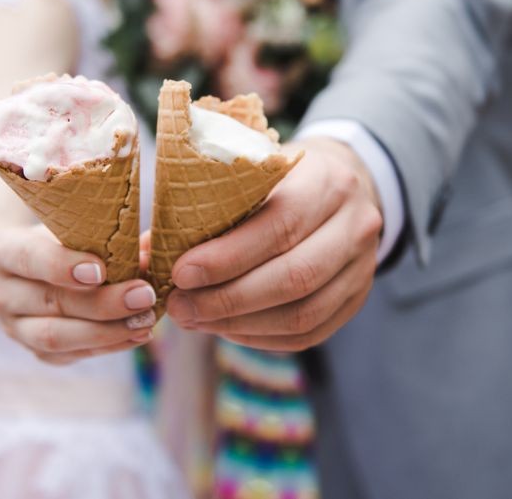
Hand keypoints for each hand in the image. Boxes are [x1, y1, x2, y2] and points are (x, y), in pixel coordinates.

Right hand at [0, 223, 157, 364]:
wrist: (25, 271)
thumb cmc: (56, 239)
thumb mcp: (72, 228)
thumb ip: (107, 237)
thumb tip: (152, 248)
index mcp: (0, 250)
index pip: (28, 258)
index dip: (62, 266)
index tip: (100, 271)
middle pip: (51, 302)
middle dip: (103, 303)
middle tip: (144, 295)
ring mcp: (13, 327)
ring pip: (57, 337)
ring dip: (107, 331)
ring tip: (145, 320)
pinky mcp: (34, 352)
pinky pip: (71, 355)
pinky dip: (108, 345)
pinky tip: (136, 334)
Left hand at [165, 137, 382, 350]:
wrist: (346, 182)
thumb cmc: (283, 177)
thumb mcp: (253, 173)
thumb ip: (205, 207)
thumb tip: (148, 253)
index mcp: (327, 181)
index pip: (280, 225)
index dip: (228, 256)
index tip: (181, 273)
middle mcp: (356, 224)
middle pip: (294, 275)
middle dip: (229, 298)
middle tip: (181, 306)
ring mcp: (363, 266)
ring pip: (303, 313)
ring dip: (241, 324)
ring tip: (195, 320)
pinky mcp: (357, 299)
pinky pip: (309, 332)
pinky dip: (261, 337)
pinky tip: (226, 329)